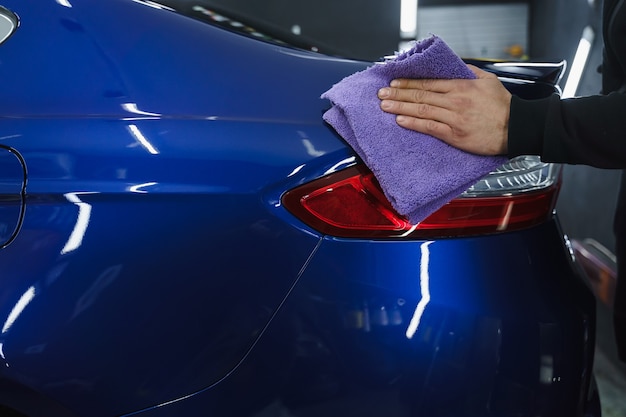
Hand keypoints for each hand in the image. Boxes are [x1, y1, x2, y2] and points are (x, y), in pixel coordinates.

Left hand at [377, 65, 511, 155]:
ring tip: (385, 106)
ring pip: (422, 110)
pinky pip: (430, 128)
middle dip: (398, 94)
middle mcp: (455, 101)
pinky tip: (401, 121)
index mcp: (462, 87)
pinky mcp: (455, 135)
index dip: (409, 83)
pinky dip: (413, 123)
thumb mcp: (489, 82)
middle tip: (382, 93)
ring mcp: (454, 119)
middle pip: (421, 95)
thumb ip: (470, 73)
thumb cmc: (504, 107)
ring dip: (400, 107)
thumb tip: (456, 67)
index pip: (429, 83)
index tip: (395, 82)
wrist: (517, 128)